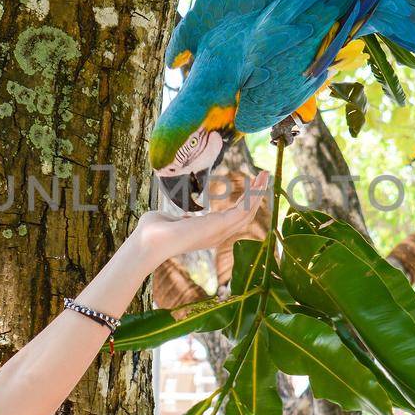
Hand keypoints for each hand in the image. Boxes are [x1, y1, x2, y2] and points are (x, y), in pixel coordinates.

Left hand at [129, 170, 271, 269]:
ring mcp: (220, 231)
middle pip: (246, 215)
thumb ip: (182, 218)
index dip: (245, 201)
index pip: (234, 218)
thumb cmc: (153, 231)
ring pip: (248, 212)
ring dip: (258, 193)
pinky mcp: (220, 225)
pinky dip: (252, 196)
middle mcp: (218, 234)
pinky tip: (256, 183)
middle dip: (256, 195)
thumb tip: (183, 217)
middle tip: (264, 176)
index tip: (250, 184)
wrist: (149, 240)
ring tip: (265, 175)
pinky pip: (243, 209)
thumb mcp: (174, 221)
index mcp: (209, 233)